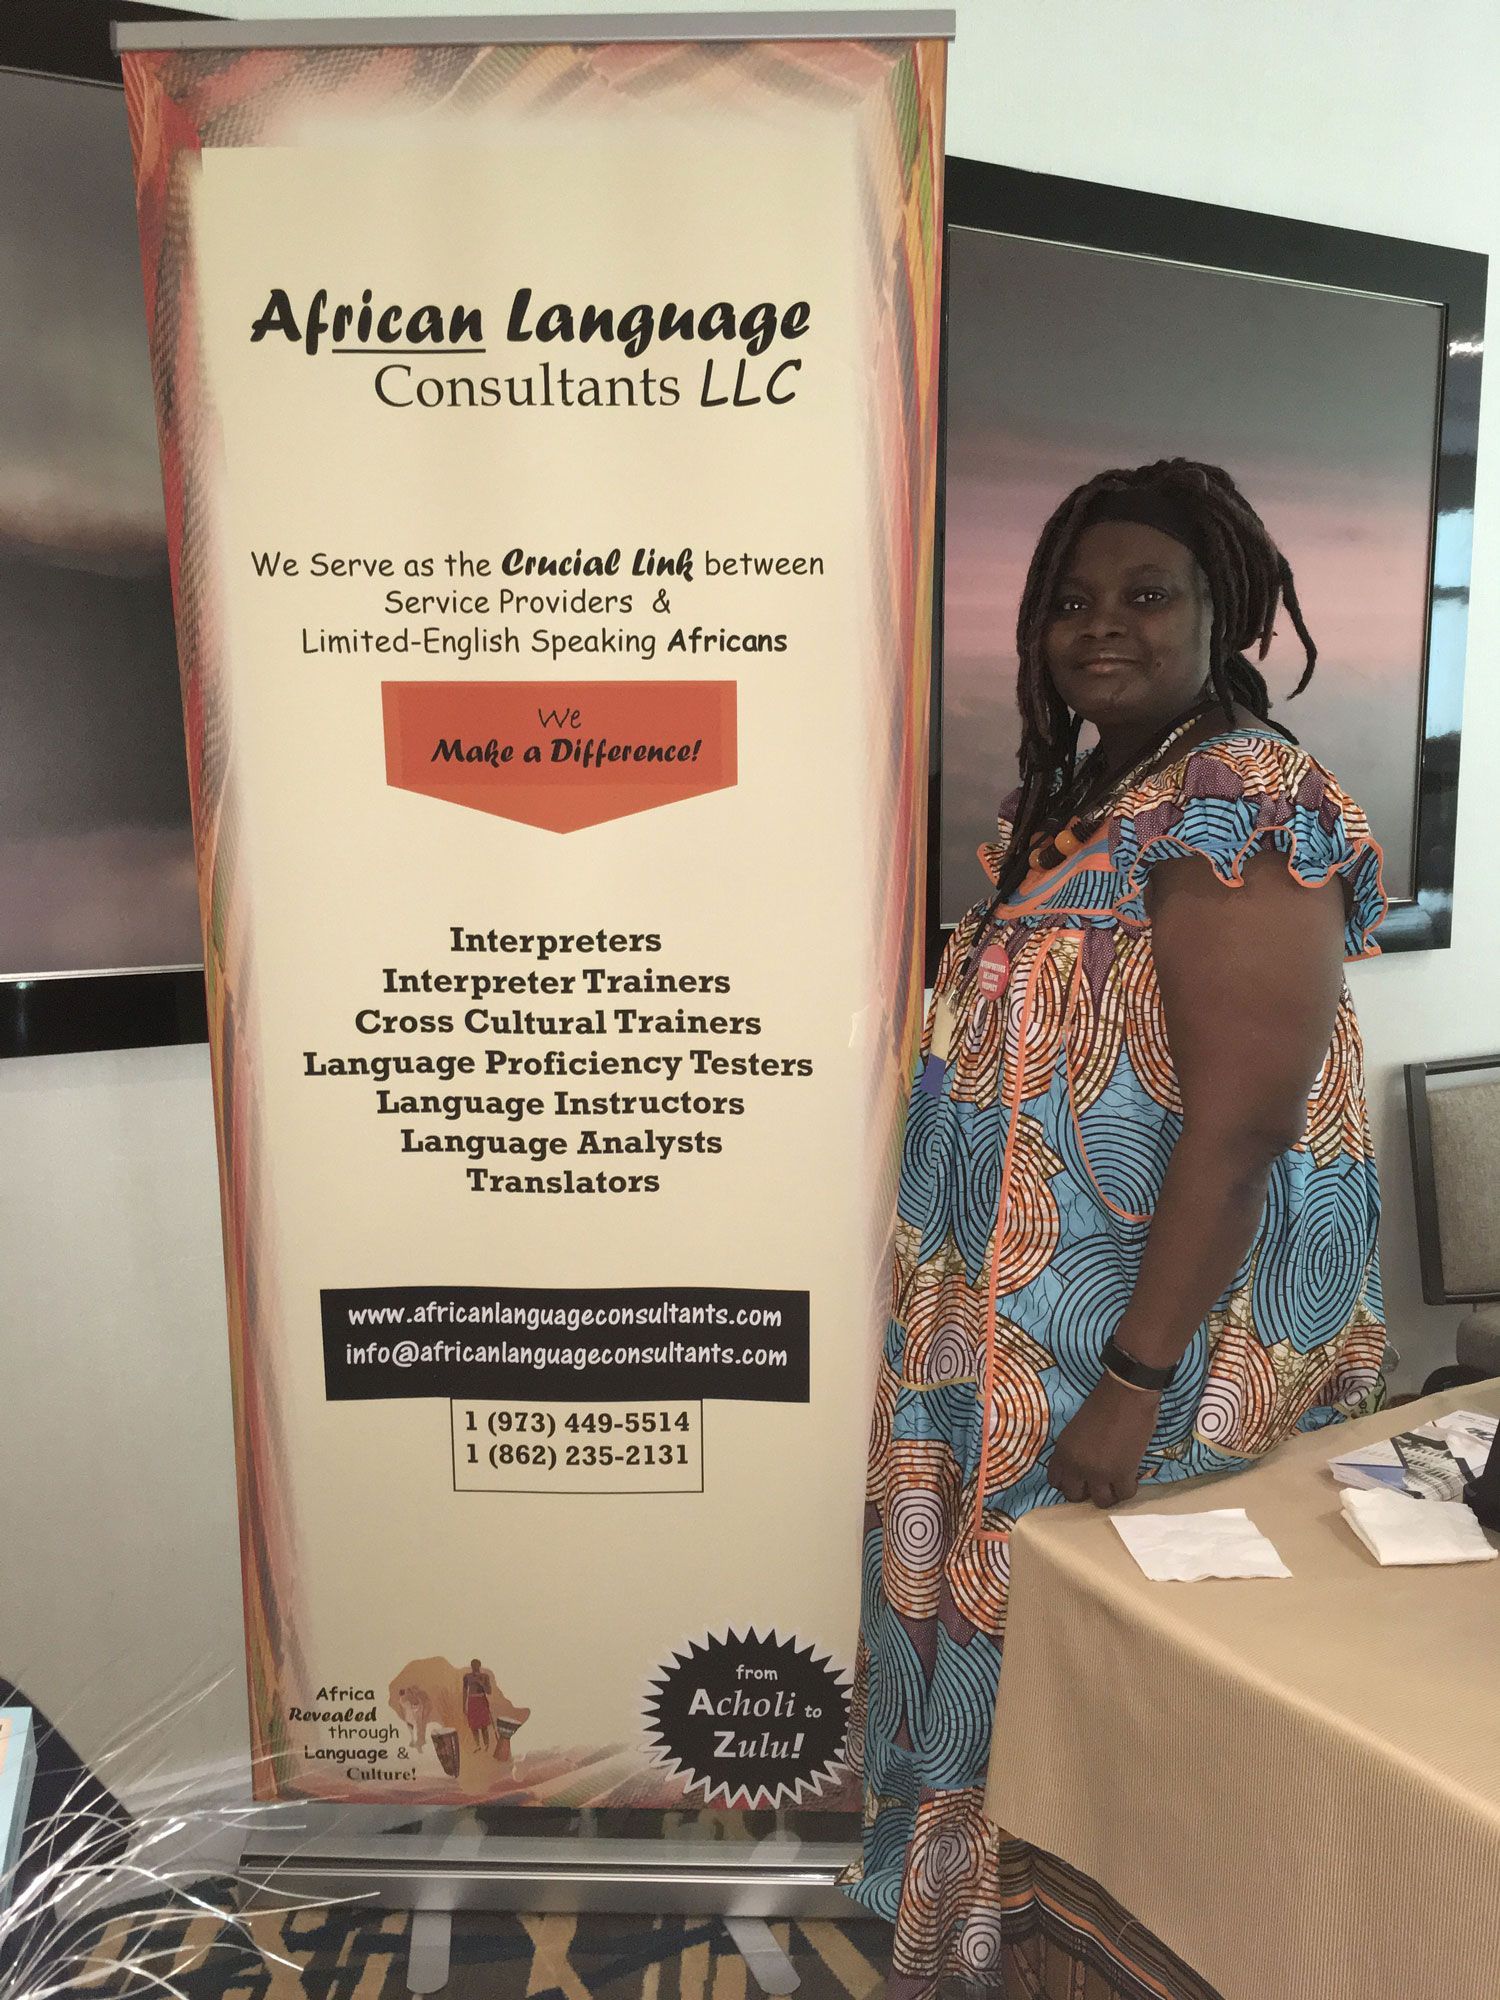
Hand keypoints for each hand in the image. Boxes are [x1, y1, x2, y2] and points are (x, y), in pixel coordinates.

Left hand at [1048, 1373, 1160, 1507]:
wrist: (1125, 1393)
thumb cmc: (1101, 1403)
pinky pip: (1125, 1494)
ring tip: (1116, 1482)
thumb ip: (1074, 1450)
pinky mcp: (1123, 1473)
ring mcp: (1100, 1473)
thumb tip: (1081, 1468)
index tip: (1080, 1479)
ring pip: (1101, 1502)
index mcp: (1062, 1451)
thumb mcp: (1075, 1429)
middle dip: (1087, 1491)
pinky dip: (1129, 1488)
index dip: (1069, 1482)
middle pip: (1075, 1496)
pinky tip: (1131, 1477)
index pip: (1056, 1481)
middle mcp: (1077, 1466)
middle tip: (1099, 1482)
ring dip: (1110, 1494)